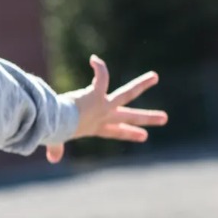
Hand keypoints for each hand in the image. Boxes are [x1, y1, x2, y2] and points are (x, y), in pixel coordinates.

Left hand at [47, 55, 168, 163]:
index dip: (129, 133)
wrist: (57, 123)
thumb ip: (55, 148)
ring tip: (154, 76)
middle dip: (147, 118)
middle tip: (165, 118)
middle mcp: (104, 116)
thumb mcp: (57, 140)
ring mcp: (104, 105)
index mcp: (95, 128)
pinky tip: (94, 59)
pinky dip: (100, 68)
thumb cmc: (55, 130)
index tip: (143, 136)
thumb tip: (52, 159)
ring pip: (128, 94)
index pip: (115, 132)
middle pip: (130, 116)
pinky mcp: (98, 94)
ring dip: (141, 84)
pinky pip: (103, 77)